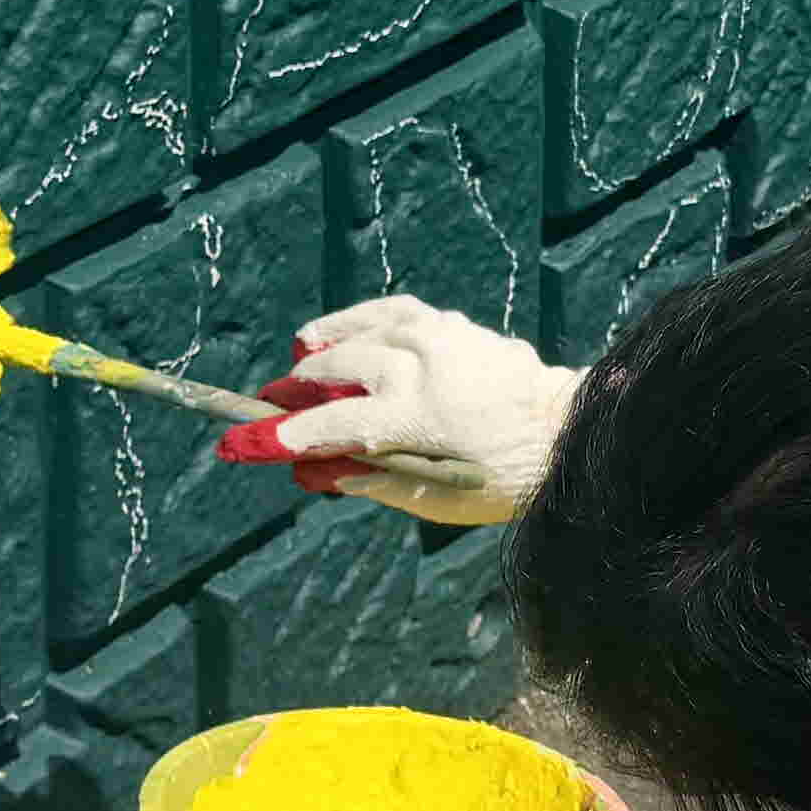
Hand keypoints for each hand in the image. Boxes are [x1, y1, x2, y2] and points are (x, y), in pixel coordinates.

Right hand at [230, 297, 573, 525]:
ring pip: (363, 330)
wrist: (570, 431)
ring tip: (299, 357)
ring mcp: (441, 338)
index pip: (334, 425)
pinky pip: (394, 312)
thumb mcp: (440, 498)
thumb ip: (374, 481)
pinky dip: (360, 320)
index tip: (241, 445)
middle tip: (268, 406)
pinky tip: (341, 332)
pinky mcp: (454, 325)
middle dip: (295, 389)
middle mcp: (425, 366)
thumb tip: (315, 470)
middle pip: (339, 369)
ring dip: (324, 344)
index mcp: (421, 416)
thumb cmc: (505, 478)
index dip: (284, 437)